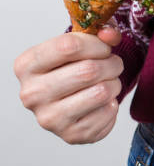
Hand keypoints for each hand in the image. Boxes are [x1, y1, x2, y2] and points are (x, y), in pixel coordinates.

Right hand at [14, 18, 123, 143]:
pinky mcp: (71, 135)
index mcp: (27, 65)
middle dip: (111, 64)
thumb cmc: (74, 67)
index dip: (97, 44)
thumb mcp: (82, 42)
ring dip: (115, 84)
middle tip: (114, 64)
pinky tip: (103, 102)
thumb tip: (110, 34)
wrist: (72, 100)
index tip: (104, 47)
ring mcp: (49, 118)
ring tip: (109, 82)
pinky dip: (113, 104)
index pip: (69, 46)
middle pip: (88, 71)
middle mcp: (31, 94)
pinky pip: (108, 113)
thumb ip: (100, 30)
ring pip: (101, 92)